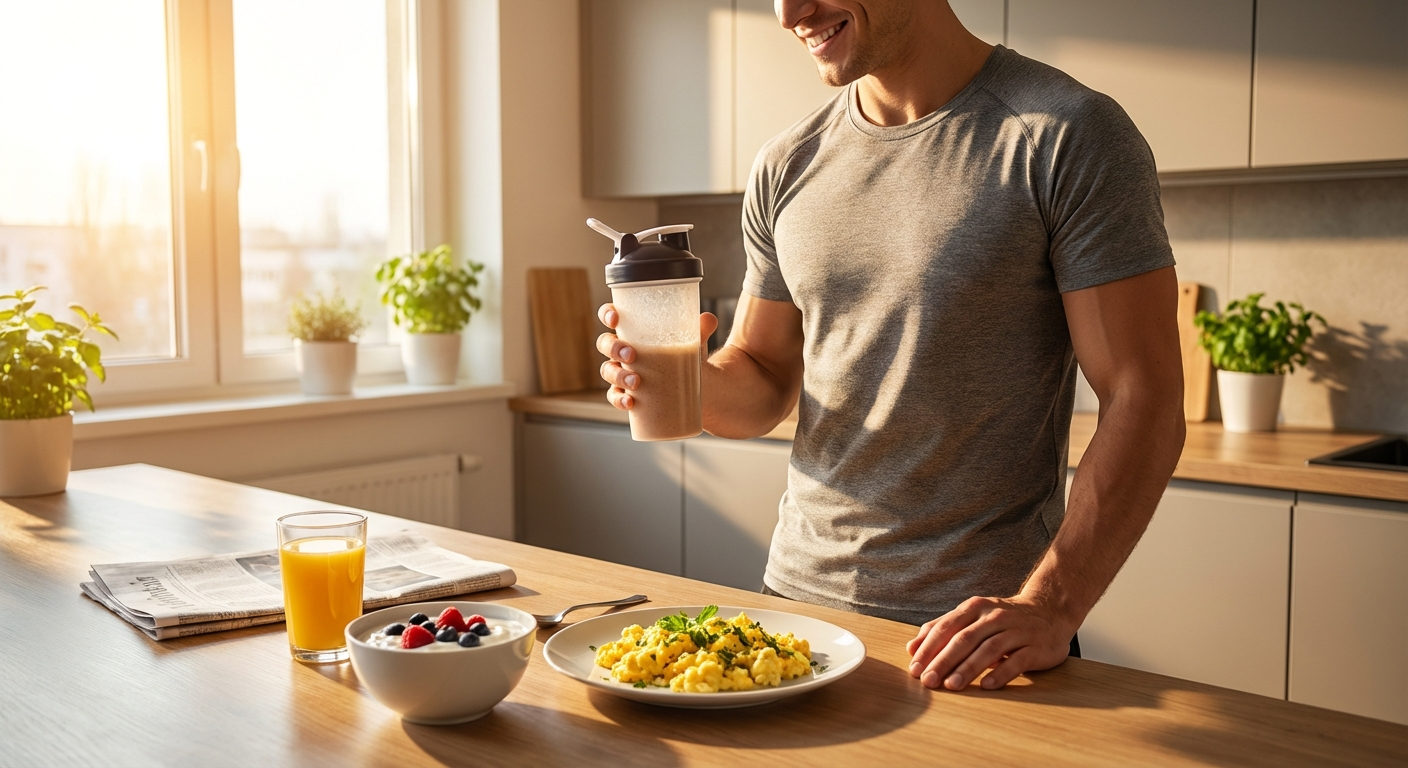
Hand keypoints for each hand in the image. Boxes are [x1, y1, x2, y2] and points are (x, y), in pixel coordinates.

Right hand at [596, 303, 717, 410]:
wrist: (698, 390)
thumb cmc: (687, 358)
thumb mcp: (695, 345)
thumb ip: (701, 331)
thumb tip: (709, 318)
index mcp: (634, 331)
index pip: (612, 317)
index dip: (607, 314)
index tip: (615, 319)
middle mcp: (623, 350)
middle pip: (605, 344)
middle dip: (613, 348)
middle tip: (632, 354)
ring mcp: (623, 372)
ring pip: (608, 371)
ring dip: (618, 375)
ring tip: (636, 382)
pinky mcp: (628, 394)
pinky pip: (615, 396)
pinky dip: (619, 400)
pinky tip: (630, 402)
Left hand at [905, 595, 1074, 690]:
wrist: (1050, 611)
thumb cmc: (1003, 618)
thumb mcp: (972, 617)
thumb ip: (942, 629)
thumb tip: (911, 648)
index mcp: (975, 608)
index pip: (946, 627)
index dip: (928, 648)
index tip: (914, 669)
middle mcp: (994, 616)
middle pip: (964, 639)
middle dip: (943, 661)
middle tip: (928, 681)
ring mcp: (1016, 630)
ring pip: (988, 649)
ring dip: (968, 668)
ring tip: (952, 685)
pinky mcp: (1035, 647)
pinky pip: (1016, 661)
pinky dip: (1001, 674)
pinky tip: (986, 686)